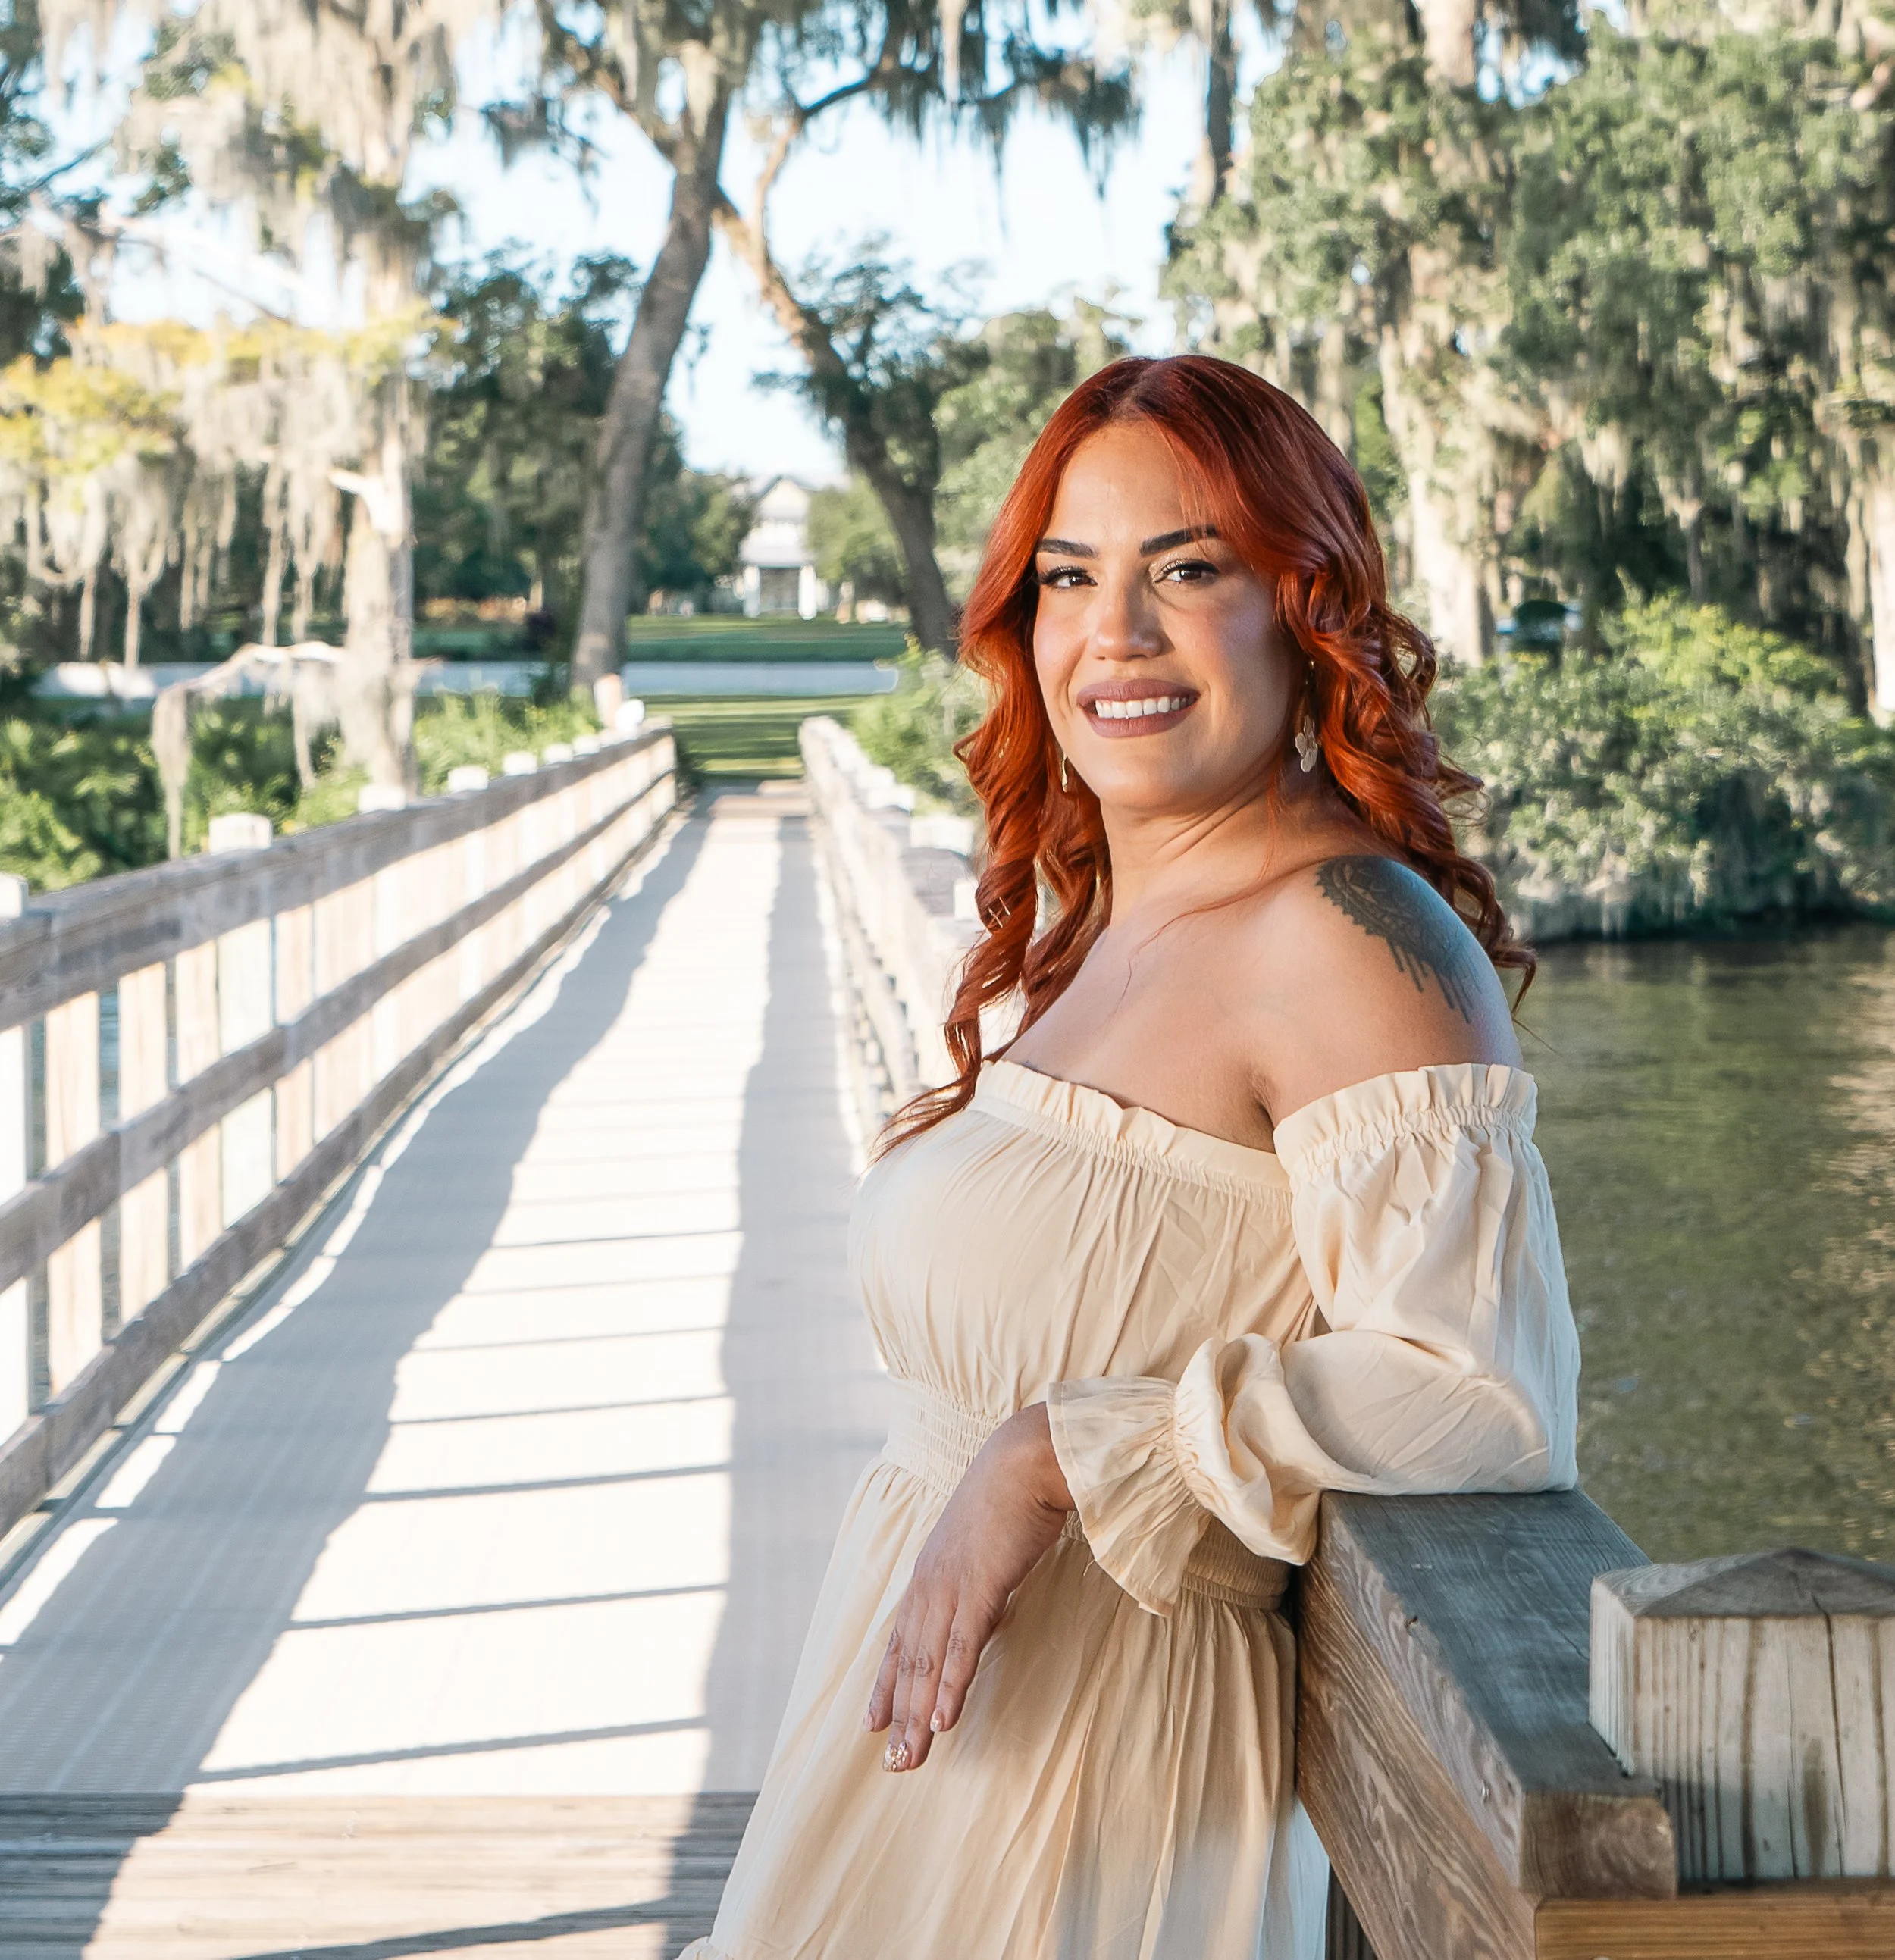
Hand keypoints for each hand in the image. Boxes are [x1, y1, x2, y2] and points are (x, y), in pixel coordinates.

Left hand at [865, 1402, 1072, 1772]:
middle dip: (897, 1716)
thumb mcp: (983, 1544)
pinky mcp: (981, 1584)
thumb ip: (976, 1579)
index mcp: (929, 1573)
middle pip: (907, 1661)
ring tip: (909, 1759)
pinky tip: (943, 1719)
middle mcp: (930, 1583)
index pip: (900, 1641)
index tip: (872, 1725)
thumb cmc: (1011, 1496)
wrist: (1026, 1458)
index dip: (884, 1685)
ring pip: (927, 1661)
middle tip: (892, 1765)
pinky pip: (963, 1644)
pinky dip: (950, 1684)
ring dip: (917, 1715)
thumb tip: (981, 1609)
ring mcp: (952, 1584)